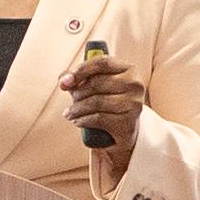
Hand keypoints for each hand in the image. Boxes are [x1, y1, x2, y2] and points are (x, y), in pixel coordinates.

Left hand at [60, 44, 148, 184]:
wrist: (132, 136)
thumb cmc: (113, 107)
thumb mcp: (103, 89)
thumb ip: (86, 80)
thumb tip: (64, 80)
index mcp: (130, 70)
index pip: (102, 63)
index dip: (80, 70)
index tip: (65, 81)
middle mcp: (135, 85)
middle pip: (95, 84)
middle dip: (77, 93)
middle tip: (69, 101)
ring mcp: (133, 105)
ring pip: (94, 102)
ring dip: (76, 109)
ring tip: (69, 114)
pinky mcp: (127, 123)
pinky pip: (97, 118)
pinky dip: (82, 120)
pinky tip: (76, 121)